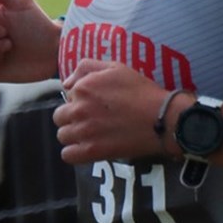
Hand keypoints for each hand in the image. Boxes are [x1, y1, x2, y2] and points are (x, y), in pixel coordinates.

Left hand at [54, 60, 168, 164]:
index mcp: (83, 87)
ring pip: (62, 136)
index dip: (81, 100)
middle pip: (60, 117)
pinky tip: (89, 148)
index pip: (68, 96)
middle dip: (73, 117)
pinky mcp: (91, 151)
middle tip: (92, 120)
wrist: (162, 118)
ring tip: (92, 134)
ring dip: (74, 135)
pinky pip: (67, 155)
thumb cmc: (143, 91)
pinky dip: (75, 153)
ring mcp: (83, 131)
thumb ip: (87, 67)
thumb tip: (67, 84)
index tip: (97, 104)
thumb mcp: (117, 68)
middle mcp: (79, 108)